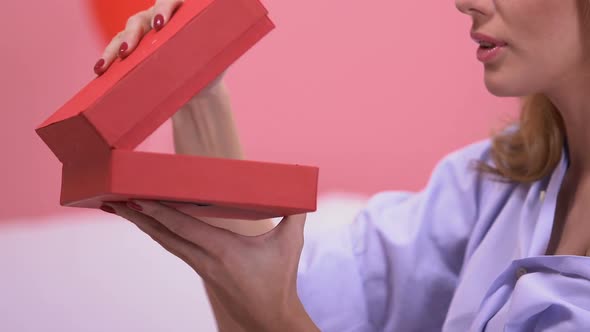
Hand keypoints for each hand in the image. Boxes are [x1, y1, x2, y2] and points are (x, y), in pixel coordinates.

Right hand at [94, 0, 224, 94]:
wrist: (202, 87)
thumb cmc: (212, 68)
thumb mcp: (216, 58)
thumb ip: (214, 48)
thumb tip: (208, 51)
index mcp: (185, 12)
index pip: (173, 1)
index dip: (165, 9)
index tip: (160, 25)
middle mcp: (162, 17)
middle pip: (143, 18)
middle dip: (133, 34)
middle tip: (126, 51)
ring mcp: (146, 30)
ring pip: (126, 32)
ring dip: (114, 47)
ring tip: (106, 65)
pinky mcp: (135, 47)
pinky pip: (117, 48)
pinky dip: (108, 58)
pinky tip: (100, 69)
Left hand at [105, 201, 317, 330]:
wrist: (270, 318)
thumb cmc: (280, 281)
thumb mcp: (290, 245)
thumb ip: (294, 216)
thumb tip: (300, 192)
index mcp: (222, 251)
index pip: (182, 227)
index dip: (158, 212)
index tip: (136, 198)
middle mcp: (205, 259)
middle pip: (163, 234)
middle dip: (138, 217)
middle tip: (114, 200)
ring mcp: (201, 266)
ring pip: (165, 242)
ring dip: (144, 225)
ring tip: (123, 210)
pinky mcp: (203, 270)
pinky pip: (175, 247)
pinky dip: (160, 233)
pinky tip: (153, 224)